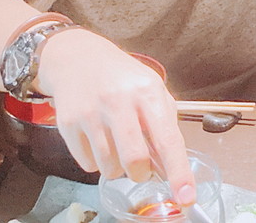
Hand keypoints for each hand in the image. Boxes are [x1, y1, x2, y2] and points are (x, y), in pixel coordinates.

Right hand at [36, 29, 194, 202]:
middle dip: (140, 174)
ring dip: (117, 168)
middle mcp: (119, 101)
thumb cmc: (123, 80)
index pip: (167, 139)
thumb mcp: (152, 91)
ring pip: (109, 168)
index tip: (187, 198)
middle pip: (134, 160)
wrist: (78, 58)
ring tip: (116, 144)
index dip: (179, 172)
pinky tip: (98, 139)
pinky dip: (97, 162)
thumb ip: (164, 127)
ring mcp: (91, 112)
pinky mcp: (68, 124)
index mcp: (147, 93)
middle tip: (141, 169)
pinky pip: (87, 165)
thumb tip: (170, 170)